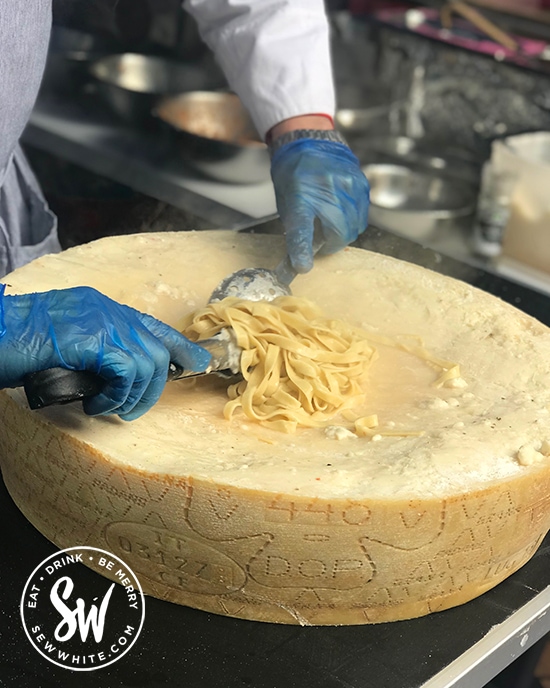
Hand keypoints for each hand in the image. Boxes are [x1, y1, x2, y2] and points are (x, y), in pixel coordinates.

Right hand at [0, 286, 210, 419]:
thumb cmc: (17, 343)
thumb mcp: (64, 343)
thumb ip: (95, 350)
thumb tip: (119, 378)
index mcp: (101, 308)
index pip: (152, 326)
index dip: (179, 346)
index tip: (198, 363)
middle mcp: (106, 310)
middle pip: (156, 349)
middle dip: (152, 386)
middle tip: (130, 409)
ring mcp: (99, 322)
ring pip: (145, 364)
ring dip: (131, 396)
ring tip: (107, 409)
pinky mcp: (90, 340)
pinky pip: (125, 372)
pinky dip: (115, 395)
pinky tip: (94, 404)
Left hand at [270, 136, 369, 272]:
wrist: (308, 142)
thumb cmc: (294, 176)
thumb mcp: (287, 204)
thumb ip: (297, 232)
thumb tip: (300, 262)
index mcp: (301, 197)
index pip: (301, 230)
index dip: (301, 251)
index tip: (302, 267)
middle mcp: (327, 191)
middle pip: (339, 234)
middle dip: (330, 243)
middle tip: (321, 239)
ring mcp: (348, 187)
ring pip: (354, 228)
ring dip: (343, 232)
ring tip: (330, 221)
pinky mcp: (362, 185)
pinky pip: (362, 216)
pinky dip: (352, 221)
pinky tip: (341, 212)